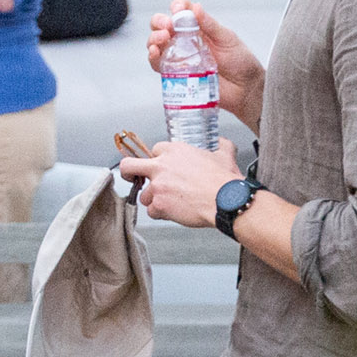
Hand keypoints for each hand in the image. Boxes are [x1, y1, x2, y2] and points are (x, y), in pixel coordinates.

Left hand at [118, 136, 241, 227]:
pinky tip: (174, 212)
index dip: (158, 160)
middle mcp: (161, 167)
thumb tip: (221, 142)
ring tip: (171, 202)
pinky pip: (152, 211)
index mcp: (174, 151)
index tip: (160, 167)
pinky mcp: (159, 205)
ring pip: (143, 195)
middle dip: (128, 173)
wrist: (228, 200)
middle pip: (129, 166)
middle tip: (132, 178)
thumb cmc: (225, 181)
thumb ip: (220, 146)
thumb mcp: (224, 155)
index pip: (154, 150)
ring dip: (154, 200)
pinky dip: (161, 213)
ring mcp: (158, 186)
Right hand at [146, 0, 265, 128]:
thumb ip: (211, 25)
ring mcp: (179, 57)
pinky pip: (158, 64)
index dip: (177, 6)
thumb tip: (196, 8)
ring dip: (154, 38)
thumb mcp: (228, 39)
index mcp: (199, 27)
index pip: (181, 10)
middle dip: (160, 22)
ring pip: (156, 43)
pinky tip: (155, 53)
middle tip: (168, 26)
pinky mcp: (176, 74)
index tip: (179, 9)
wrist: (245, 90)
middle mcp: (186, 40)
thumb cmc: (241, 64)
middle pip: (162, 25)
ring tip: (163, 38)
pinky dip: (153, 57)